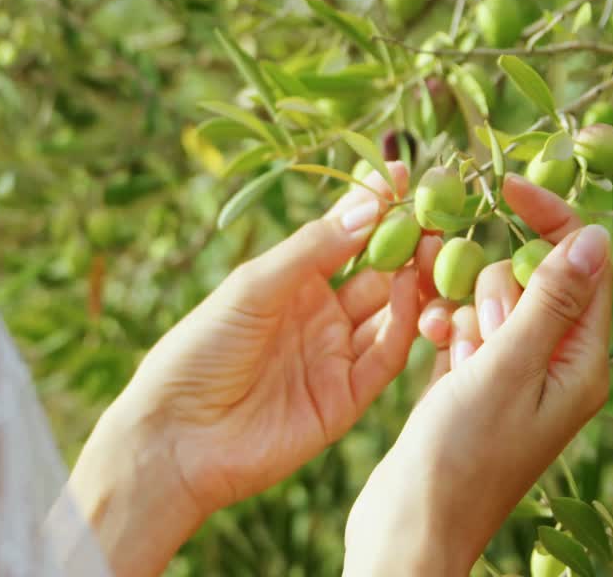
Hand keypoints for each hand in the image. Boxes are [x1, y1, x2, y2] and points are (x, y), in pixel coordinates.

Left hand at [71, 162, 444, 575]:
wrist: (178, 438)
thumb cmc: (199, 351)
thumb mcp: (252, 288)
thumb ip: (312, 250)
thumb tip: (370, 205)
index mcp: (289, 281)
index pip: (341, 234)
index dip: (372, 204)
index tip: (403, 173)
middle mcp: (318, 314)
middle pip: (377, 270)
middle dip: (406, 242)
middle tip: (435, 213)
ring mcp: (334, 355)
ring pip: (390, 311)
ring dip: (412, 281)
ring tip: (432, 248)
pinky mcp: (345, 398)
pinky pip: (386, 358)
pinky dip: (402, 326)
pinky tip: (407, 293)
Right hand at [344, 174, 612, 575]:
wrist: (409, 527)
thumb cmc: (461, 458)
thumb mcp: (506, 371)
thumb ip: (547, 302)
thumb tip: (595, 236)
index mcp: (580, 363)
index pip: (584, 265)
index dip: (549, 219)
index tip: (503, 188)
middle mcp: (553, 366)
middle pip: (531, 278)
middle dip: (492, 278)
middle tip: (474, 326)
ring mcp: (510, 376)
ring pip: (490, 301)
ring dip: (462, 302)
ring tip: (444, 339)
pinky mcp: (472, 384)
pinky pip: (464, 328)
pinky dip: (445, 326)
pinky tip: (430, 342)